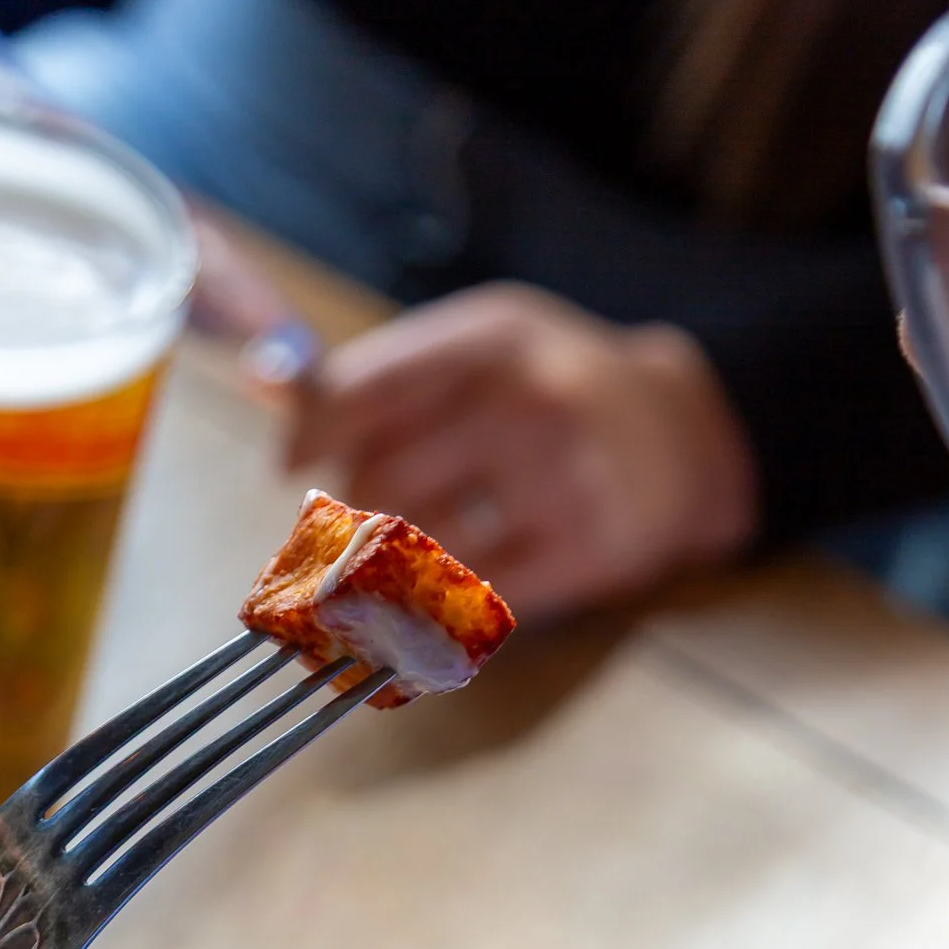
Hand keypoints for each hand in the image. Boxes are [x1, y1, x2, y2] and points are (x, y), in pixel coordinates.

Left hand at [286, 283, 758, 621]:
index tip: (288, 467)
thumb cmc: (558, 391)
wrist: (686, 438)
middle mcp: (526, 398)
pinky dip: (435, 609)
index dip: (308, 439)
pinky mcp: (585, 550)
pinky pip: (470, 597)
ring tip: (406, 555)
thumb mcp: (480, 349)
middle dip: (354, 508)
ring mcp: (561, 477)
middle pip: (379, 478)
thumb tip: (262, 380)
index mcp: (489, 339)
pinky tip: (434, 599)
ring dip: (389, 565)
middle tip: (368, 515)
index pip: (361, 391)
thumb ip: (378, 372)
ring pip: (417, 545)